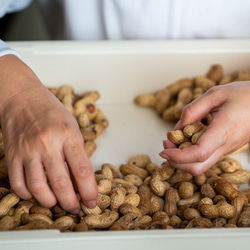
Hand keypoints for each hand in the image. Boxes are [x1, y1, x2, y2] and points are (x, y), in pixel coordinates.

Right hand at [0, 55, 97, 212]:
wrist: (23, 98)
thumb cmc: (51, 111)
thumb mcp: (73, 127)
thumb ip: (77, 152)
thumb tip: (80, 178)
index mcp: (68, 135)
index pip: (82, 170)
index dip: (89, 190)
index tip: (92, 201)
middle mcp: (48, 144)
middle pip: (61, 183)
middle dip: (71, 202)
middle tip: (75, 207)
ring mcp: (28, 150)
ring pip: (38, 187)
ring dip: (50, 202)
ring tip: (57, 203)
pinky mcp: (13, 155)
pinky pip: (18, 183)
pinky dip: (28, 194)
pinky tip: (36, 194)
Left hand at [160, 81, 249, 174]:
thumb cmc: (244, 95)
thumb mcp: (215, 94)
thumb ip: (193, 110)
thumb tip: (178, 127)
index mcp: (224, 130)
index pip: (199, 153)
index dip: (178, 156)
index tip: (164, 149)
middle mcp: (226, 145)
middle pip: (198, 168)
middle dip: (176, 161)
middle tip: (166, 144)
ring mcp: (227, 149)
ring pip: (201, 166)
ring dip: (182, 158)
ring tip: (172, 140)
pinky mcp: (226, 148)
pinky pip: (206, 158)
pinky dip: (190, 154)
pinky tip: (185, 139)